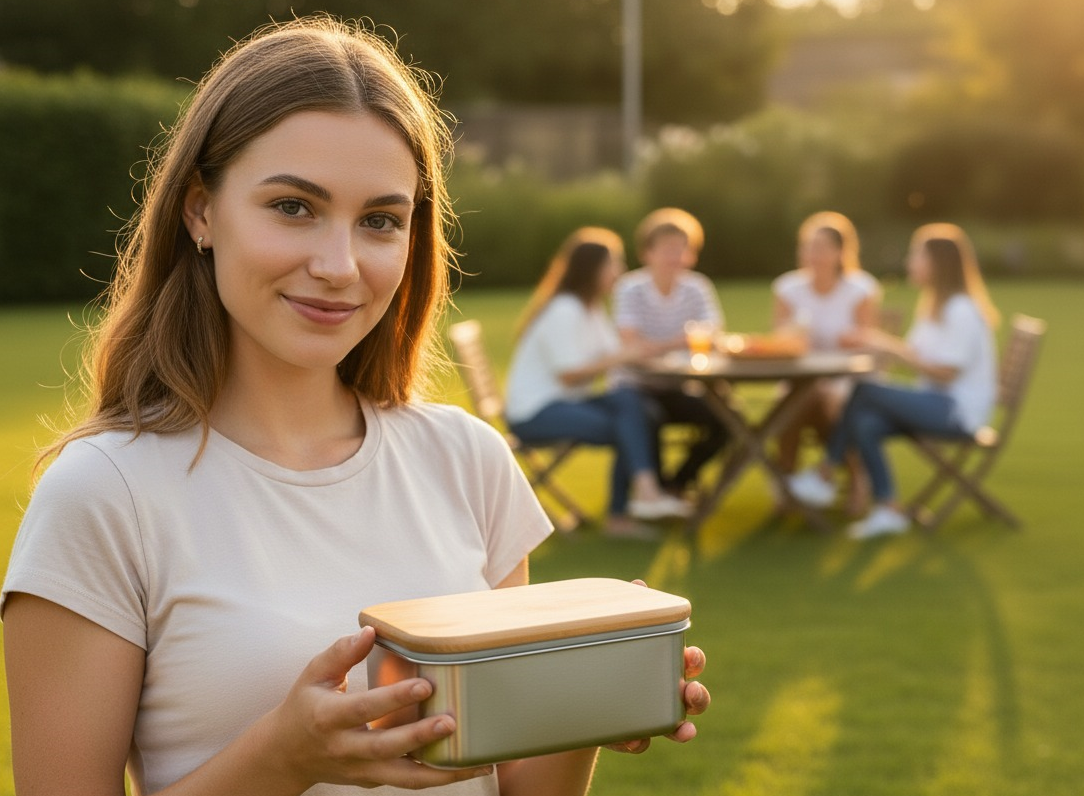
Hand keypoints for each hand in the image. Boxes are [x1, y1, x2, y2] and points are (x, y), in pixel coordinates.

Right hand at [265, 627, 491, 789]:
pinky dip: (438, 778)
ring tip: (475, 762)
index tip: (424, 686)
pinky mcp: (373, 780)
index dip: (394, 698)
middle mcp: (345, 748)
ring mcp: (361, 769)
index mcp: (328, 717)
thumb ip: (341, 652)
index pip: (364, 708)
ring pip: (403, 777)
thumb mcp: (314, 674)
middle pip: (386, 747)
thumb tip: (370, 631)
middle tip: (451, 722)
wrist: (287, 754)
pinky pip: (408, 781)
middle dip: (420, 736)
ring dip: (440, 772)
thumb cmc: (305, 706)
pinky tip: (468, 768)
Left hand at [605, 581, 710, 754]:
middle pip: (695, 698)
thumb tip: (639, 584)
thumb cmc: (607, 652)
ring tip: (683, 730)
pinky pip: (639, 743)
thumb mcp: (614, 630)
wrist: (576, 687)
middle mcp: (665, 693)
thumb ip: (629, 609)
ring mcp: (650, 717)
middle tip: (691, 693)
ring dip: (683, 728)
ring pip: (676, 726)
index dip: (694, 661)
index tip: (689, 657)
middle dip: (699, 697)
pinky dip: (638, 742)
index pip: (690, 661)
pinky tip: (632, 740)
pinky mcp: (628, 735)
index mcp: (665, 663)